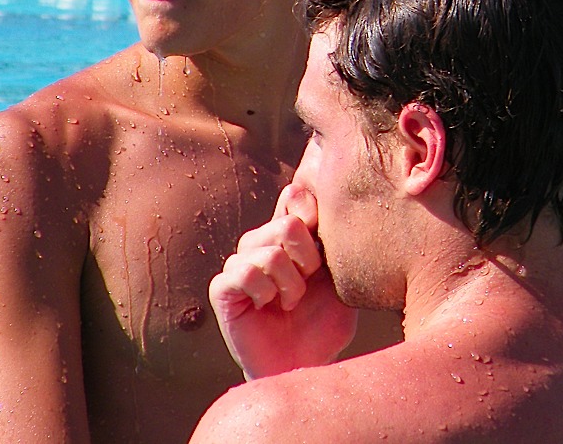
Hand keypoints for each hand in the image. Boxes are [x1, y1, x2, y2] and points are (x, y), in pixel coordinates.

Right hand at [209, 184, 357, 379]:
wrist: (304, 364)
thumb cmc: (324, 322)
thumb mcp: (339, 277)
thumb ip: (330, 240)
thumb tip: (318, 202)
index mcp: (289, 235)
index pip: (294, 197)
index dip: (313, 218)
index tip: (324, 254)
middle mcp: (261, 243)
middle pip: (287, 225)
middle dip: (308, 262)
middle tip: (308, 286)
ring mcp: (240, 263)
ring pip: (269, 251)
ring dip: (290, 283)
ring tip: (292, 302)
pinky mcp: (223, 288)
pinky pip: (245, 272)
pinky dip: (265, 292)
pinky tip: (268, 306)